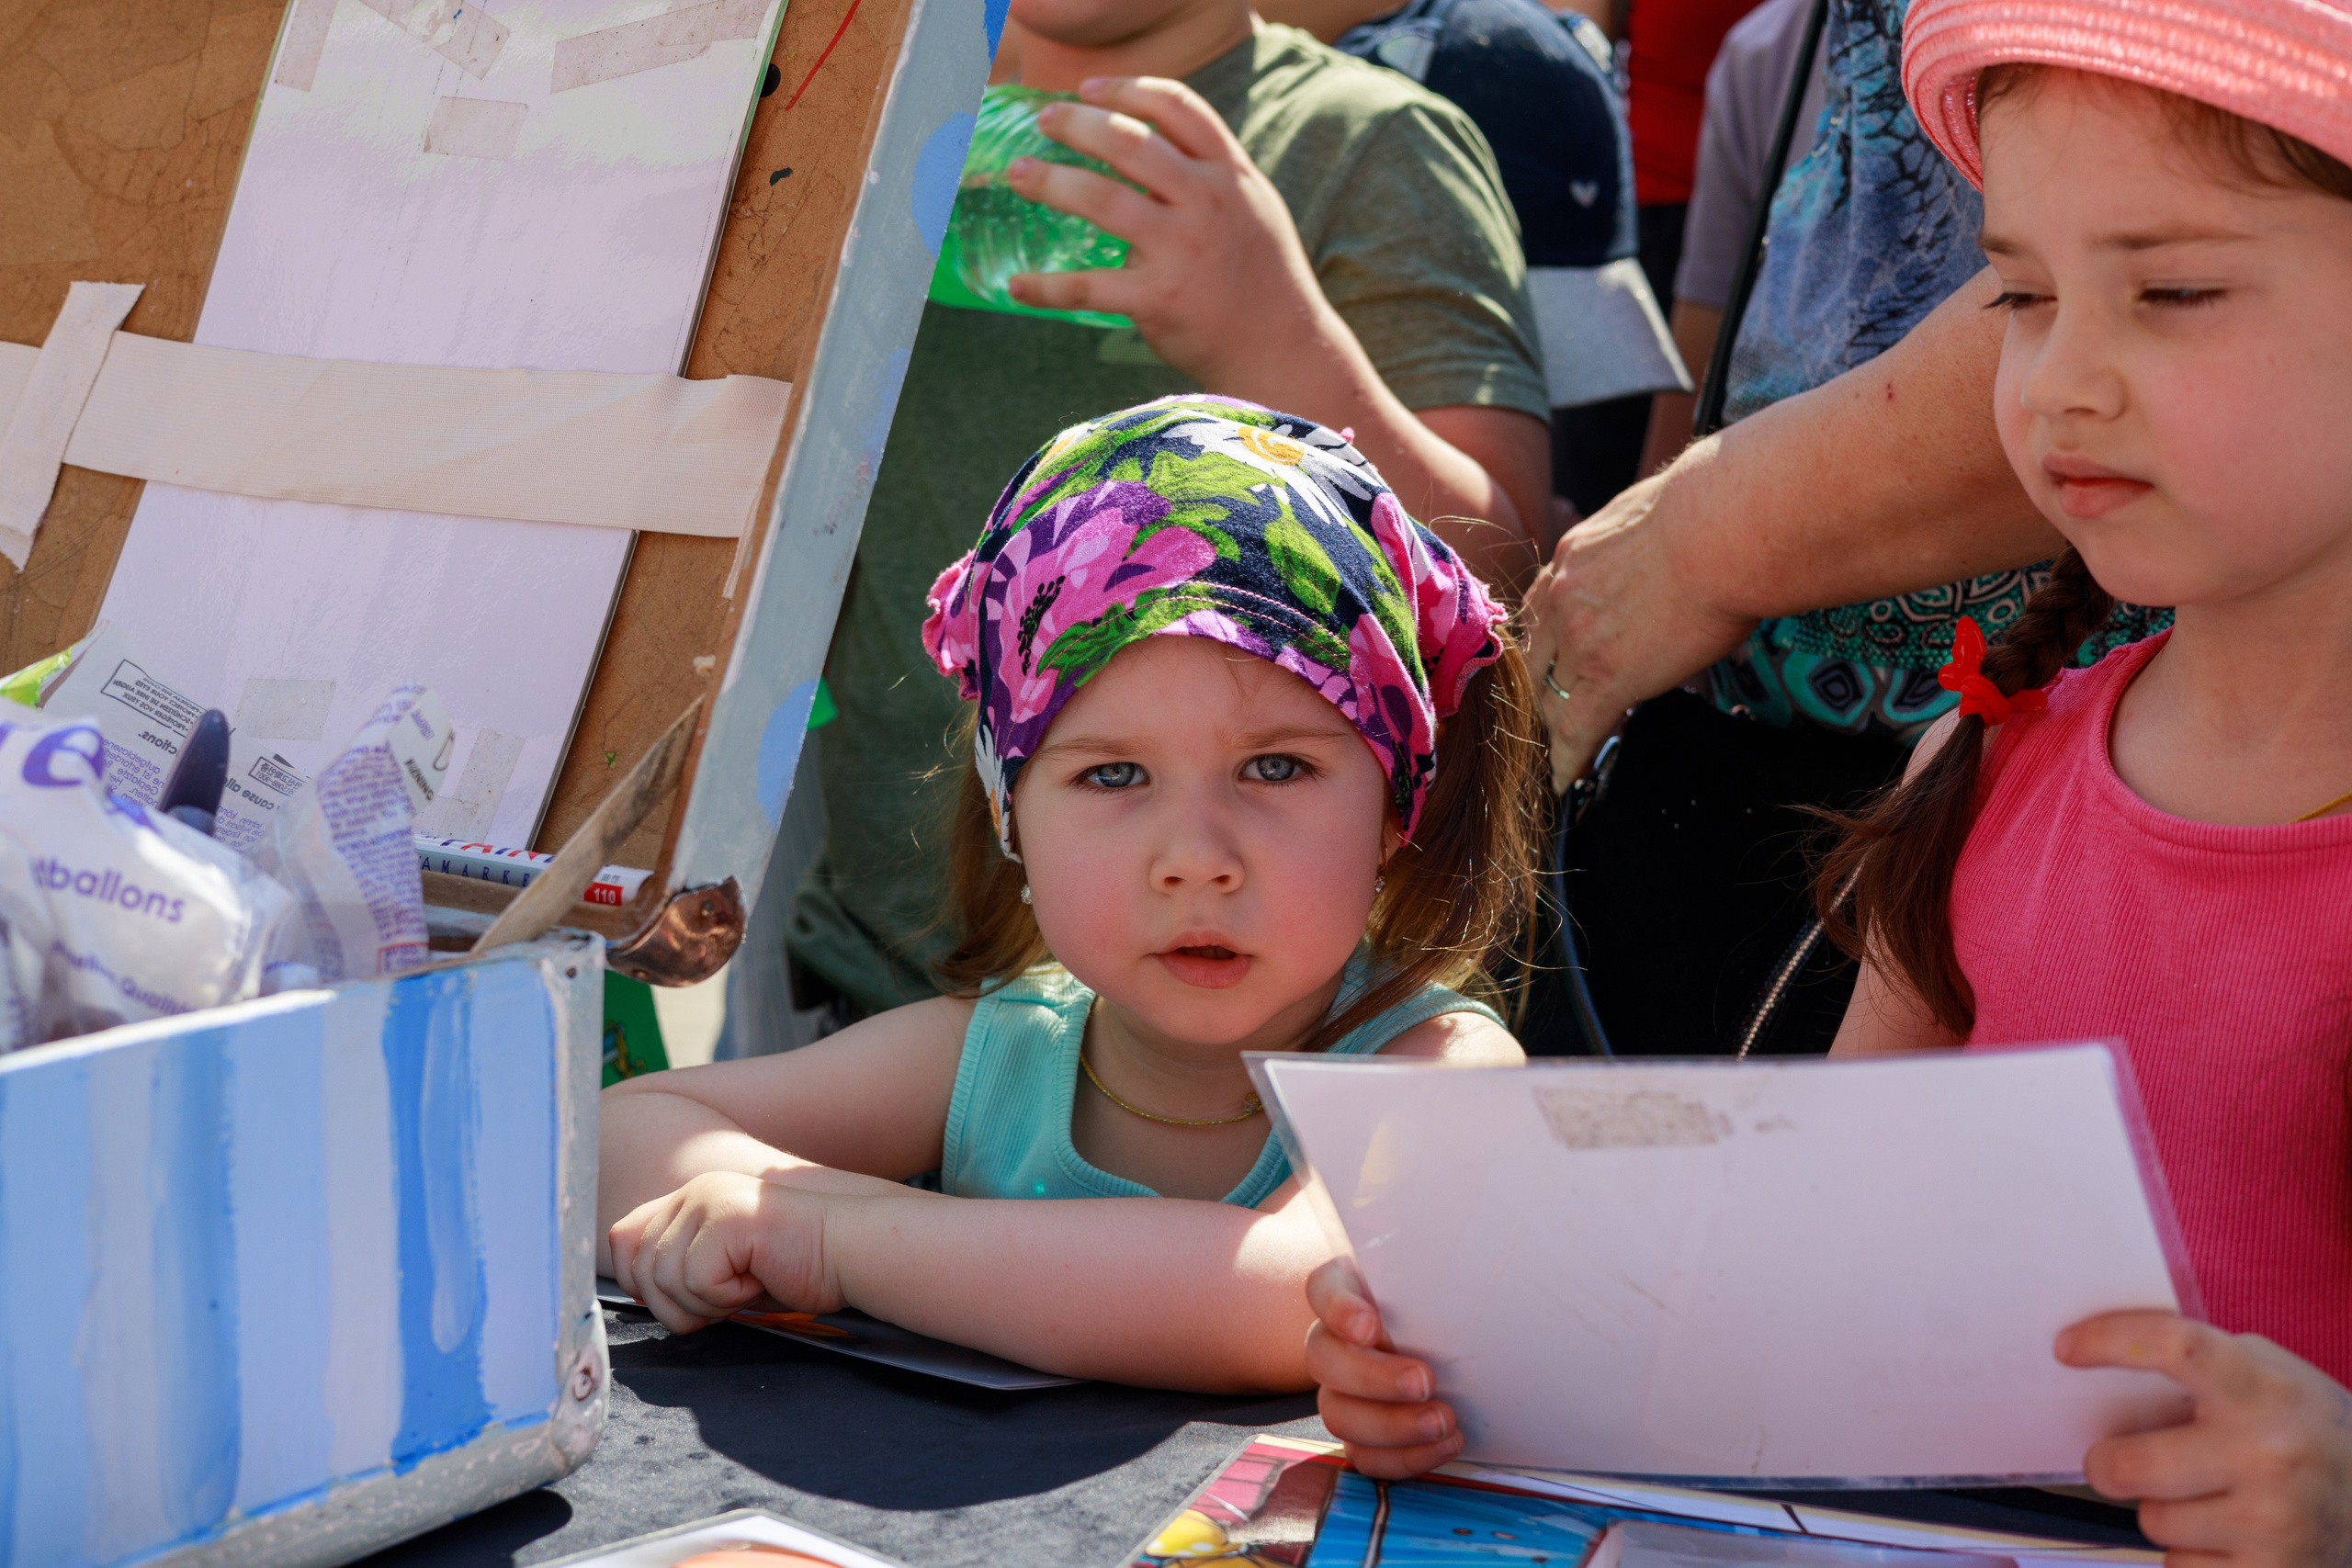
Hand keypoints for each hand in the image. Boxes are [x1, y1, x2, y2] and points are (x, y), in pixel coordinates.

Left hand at [607, 1171, 846, 1334]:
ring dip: (707, 1304)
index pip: (620, 1241)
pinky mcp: (727, 1217)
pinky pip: (696, 1280)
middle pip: (638, 1269)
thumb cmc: (794, 1267)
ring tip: (748, 1285)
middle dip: (678, 1305)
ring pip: (664, 1279)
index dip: (636, 1283)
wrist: (850, 1251)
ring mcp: (708, 1200)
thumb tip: (634, 1292)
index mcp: (688, 1198)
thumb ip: (678, 1270)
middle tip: (727, 1299)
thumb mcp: (723, 1271)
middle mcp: (692, 1191)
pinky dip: (727, 1297)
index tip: (683, 1301)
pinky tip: (760, 1279)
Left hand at [1005, 77, 1339, 387]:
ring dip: (1050, 182)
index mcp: (1229, 174)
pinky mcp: (1158, 299)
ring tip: (1018, 174)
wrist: (1284, 349)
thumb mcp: (1253, 208)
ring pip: (1100, 199)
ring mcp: (1181, 249)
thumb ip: (1209, 175)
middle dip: (1076, 124)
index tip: (1088, 88)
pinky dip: (1046, 288)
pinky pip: (1088, 286)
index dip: (1127, 90)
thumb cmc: (1262, 278)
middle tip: (1042, 121)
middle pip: (1128, 142)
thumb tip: (1149, 150)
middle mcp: (1206, 202)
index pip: (1176, 107)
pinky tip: (1017, 287)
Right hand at [1303, 1259, 1462, 1476]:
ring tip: (1444, 1421)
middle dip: (1373, 1378)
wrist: (1458, 1352)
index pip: (1323, 1288)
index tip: (1369, 1325)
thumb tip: (1473, 1262)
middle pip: (1323, 1359)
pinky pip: (1363, 1457)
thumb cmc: (1447, 1307)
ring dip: (1392, 1426)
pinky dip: (1404, 1457)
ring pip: (1338, 1415)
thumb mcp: (1442, 1283)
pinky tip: (1444, 1444)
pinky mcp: (1361, 1435)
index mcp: (1350, 1293)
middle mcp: (1335, 1341)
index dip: (1339, 1309)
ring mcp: (1342, 1392)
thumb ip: (1442, 1276)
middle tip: (1425, 1380)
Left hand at [1522, 468, 1756, 791]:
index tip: (1549, 665)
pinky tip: (1566, 779)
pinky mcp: (1606, 677)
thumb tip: (1670, 541)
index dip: (1545, 646)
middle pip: (1535, 658)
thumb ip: (1641, 541)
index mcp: (1573, 555)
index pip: (1542, 611)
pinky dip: (1567, 759)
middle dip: (1540, 689)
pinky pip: (1575, 729)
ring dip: (1555, 725)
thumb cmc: (1714, 509)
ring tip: (1560, 752)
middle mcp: (1562, 596)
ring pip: (1551, 696)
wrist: (1723, 528)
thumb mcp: (1655, 513)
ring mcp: (1578, 640)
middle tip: (1549, 713)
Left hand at [2062, 1311, 2351, 1567]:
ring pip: (2153, 1520)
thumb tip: (2108, 1356)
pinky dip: (2191, 1556)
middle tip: (2116, 1459)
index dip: (2111, 1341)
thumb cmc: (2311, 1434)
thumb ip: (2204, 1363)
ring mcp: (2273, 1522)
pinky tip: (2227, 1537)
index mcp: (2263, 1389)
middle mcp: (2268, 1454)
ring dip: (2164, 1511)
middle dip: (2109, 1464)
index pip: (2174, 1347)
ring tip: (2208, 1499)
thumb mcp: (2273, 1377)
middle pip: (2129, 1463)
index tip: (2067, 1348)